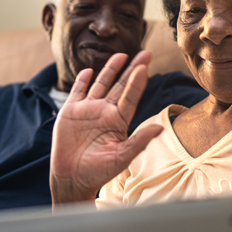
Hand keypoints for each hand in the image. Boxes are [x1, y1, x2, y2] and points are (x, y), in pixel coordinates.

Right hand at [49, 51, 163, 203]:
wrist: (72, 178)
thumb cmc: (98, 172)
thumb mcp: (121, 158)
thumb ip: (139, 141)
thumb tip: (160, 128)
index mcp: (118, 122)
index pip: (131, 97)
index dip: (137, 82)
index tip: (145, 66)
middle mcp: (105, 112)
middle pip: (120, 86)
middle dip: (131, 69)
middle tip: (145, 53)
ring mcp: (88, 110)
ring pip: (101, 84)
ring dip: (110, 70)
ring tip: (121, 55)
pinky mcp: (70, 112)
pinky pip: (78, 91)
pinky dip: (82, 81)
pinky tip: (88, 71)